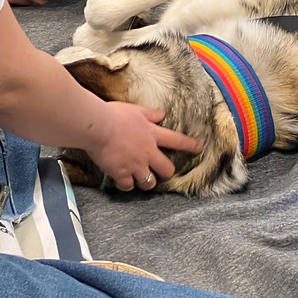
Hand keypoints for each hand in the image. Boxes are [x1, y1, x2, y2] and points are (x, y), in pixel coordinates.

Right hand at [83, 102, 202, 191]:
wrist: (98, 127)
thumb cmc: (114, 115)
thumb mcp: (136, 110)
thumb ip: (150, 114)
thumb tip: (162, 114)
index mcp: (153, 134)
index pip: (177, 140)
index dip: (190, 145)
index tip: (199, 149)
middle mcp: (148, 152)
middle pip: (166, 169)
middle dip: (166, 173)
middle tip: (161, 173)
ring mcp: (136, 165)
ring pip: (149, 183)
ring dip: (147, 183)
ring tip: (142, 181)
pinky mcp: (121, 174)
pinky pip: (128, 187)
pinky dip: (126, 186)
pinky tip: (123, 182)